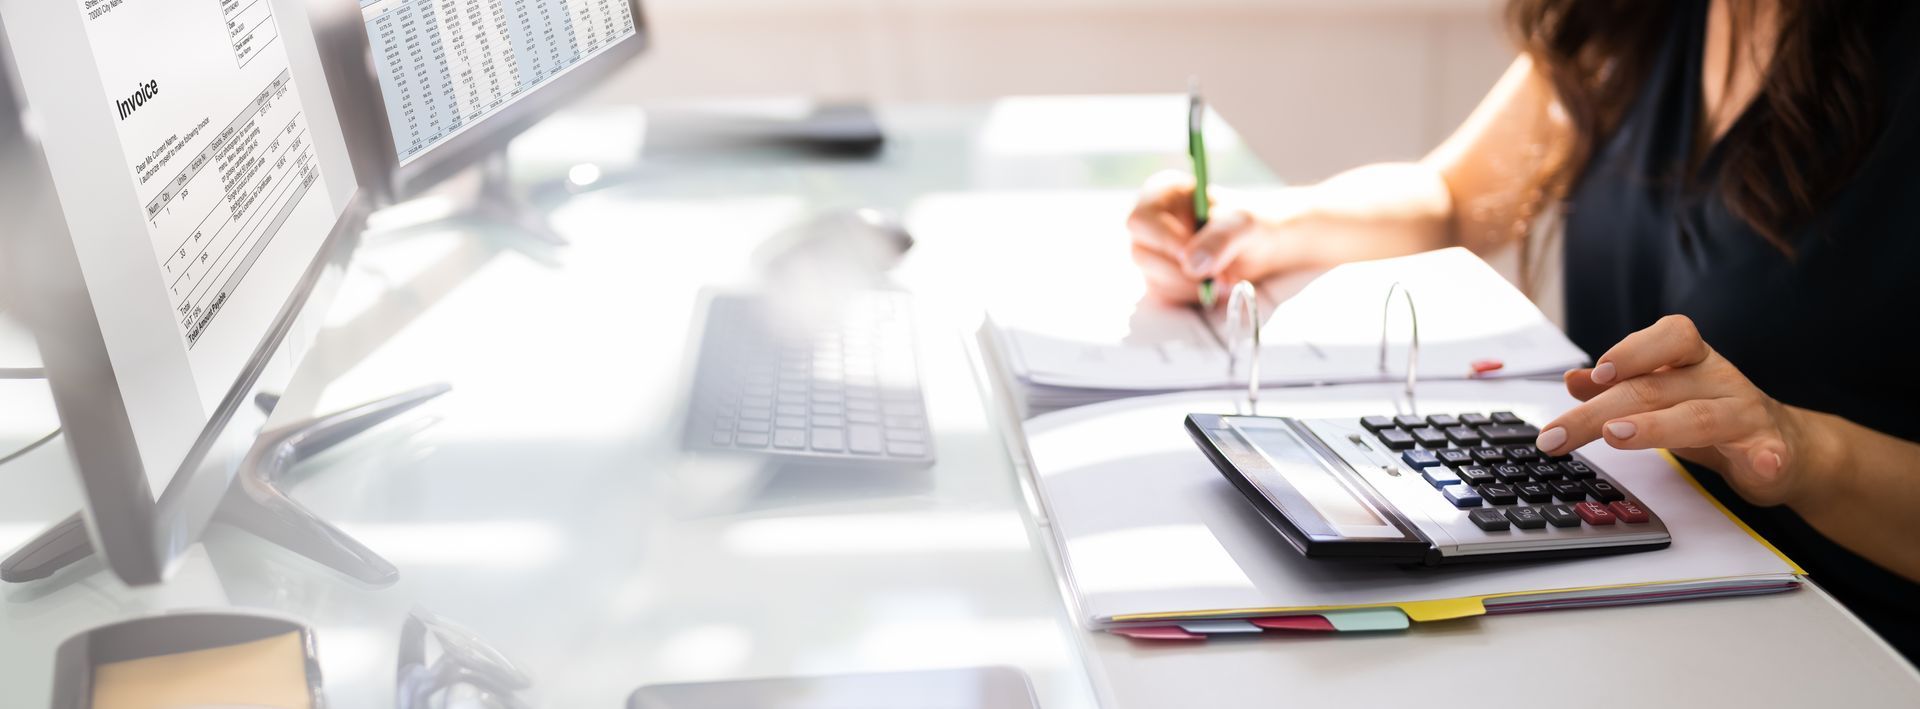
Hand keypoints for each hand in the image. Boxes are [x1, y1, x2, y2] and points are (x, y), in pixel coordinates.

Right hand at [1126, 170, 1277, 305]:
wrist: (1261, 249)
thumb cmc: (1249, 225)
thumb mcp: (1243, 224)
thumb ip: (1221, 238)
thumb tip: (1191, 263)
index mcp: (1163, 194)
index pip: (1141, 219)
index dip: (1164, 240)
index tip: (1191, 256)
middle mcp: (1151, 222)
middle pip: (1141, 252)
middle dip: (1182, 271)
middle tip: (1219, 276)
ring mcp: (1152, 252)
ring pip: (1152, 277)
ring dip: (1191, 286)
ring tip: (1225, 279)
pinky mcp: (1159, 278)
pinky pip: (1163, 294)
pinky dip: (1190, 296)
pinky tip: (1213, 286)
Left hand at [1536, 315, 1817, 506]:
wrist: (1784, 444)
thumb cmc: (1711, 413)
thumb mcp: (1663, 395)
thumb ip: (1619, 387)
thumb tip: (1572, 380)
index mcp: (1691, 360)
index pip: (1669, 336)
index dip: (1632, 351)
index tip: (1598, 373)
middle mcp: (1717, 379)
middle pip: (1655, 389)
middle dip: (1599, 412)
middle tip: (1559, 434)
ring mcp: (1745, 412)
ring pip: (1700, 417)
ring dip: (1657, 426)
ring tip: (1618, 436)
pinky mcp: (1769, 449)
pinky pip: (1768, 451)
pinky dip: (1766, 458)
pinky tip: (1761, 465)